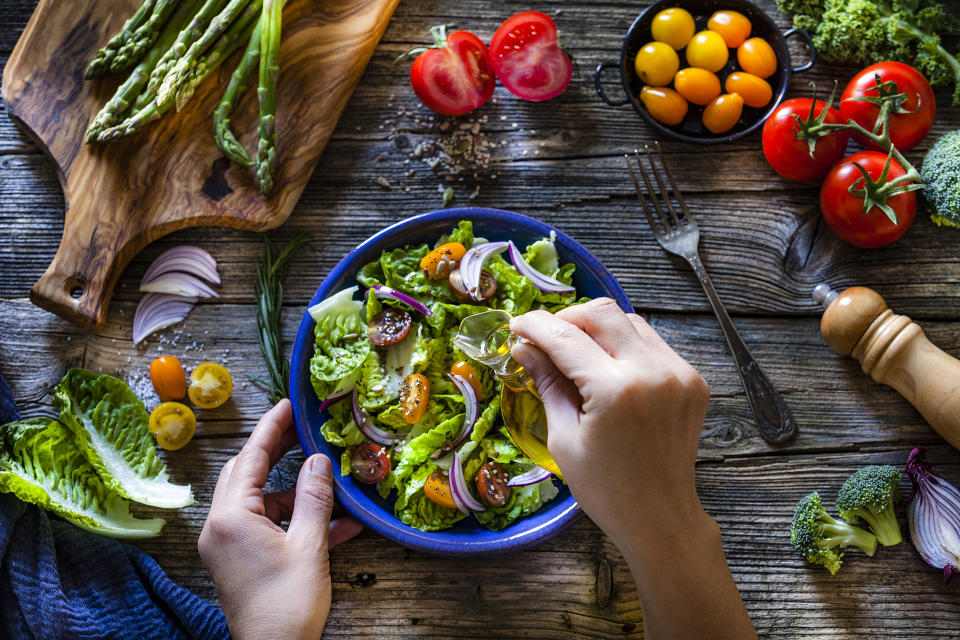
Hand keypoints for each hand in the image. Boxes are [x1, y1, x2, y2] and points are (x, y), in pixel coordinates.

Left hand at [199, 399, 362, 639]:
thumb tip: (319, 460)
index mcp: (231, 518)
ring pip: (260, 500)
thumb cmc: (288, 605)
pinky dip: (294, 520)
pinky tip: (335, 524)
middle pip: (247, 473)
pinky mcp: (238, 560)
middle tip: (304, 431)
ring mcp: (227, 545)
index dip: (272, 428)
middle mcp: (220, 527)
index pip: (250, 458)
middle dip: (278, 452)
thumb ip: (315, 498)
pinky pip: (266, 526)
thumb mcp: (309, 546)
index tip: (288, 405)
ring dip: (295, 492)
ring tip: (331, 483)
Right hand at [510, 297, 709, 542]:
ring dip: (597, 328)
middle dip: (567, 318)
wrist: (660, 518)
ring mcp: (678, 373)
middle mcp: (653, 372)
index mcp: (616, 390)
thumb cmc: (606, 489)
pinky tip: (607, 368)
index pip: (566, 336)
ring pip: (629, 321)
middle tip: (545, 339)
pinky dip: (624, 345)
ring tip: (574, 353)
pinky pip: (652, 343)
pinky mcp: (692, 379)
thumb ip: (547, 384)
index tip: (516, 327)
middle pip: (602, 312)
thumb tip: (523, 348)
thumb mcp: (564, 438)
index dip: (534, 326)